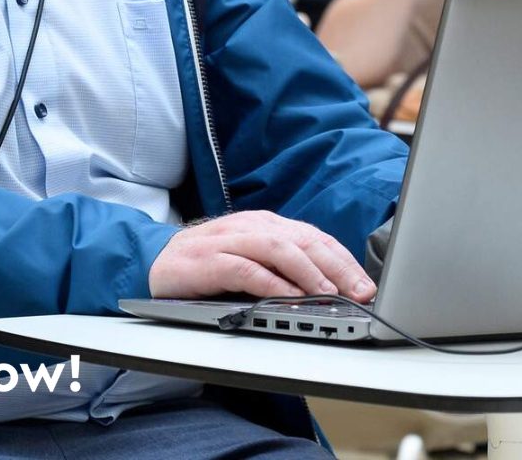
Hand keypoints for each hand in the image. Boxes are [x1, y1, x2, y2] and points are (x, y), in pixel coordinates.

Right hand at [149, 211, 376, 302]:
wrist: (154, 260)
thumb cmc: (208, 263)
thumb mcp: (251, 257)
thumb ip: (283, 264)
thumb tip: (330, 285)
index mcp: (266, 224)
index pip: (314, 237)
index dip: (344, 259)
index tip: (367, 284)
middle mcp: (251, 227)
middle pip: (303, 240)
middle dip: (337, 266)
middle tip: (360, 292)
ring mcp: (228, 241)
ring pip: (278, 248)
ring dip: (309, 272)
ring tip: (331, 294)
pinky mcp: (208, 260)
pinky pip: (245, 268)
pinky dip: (271, 283)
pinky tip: (289, 297)